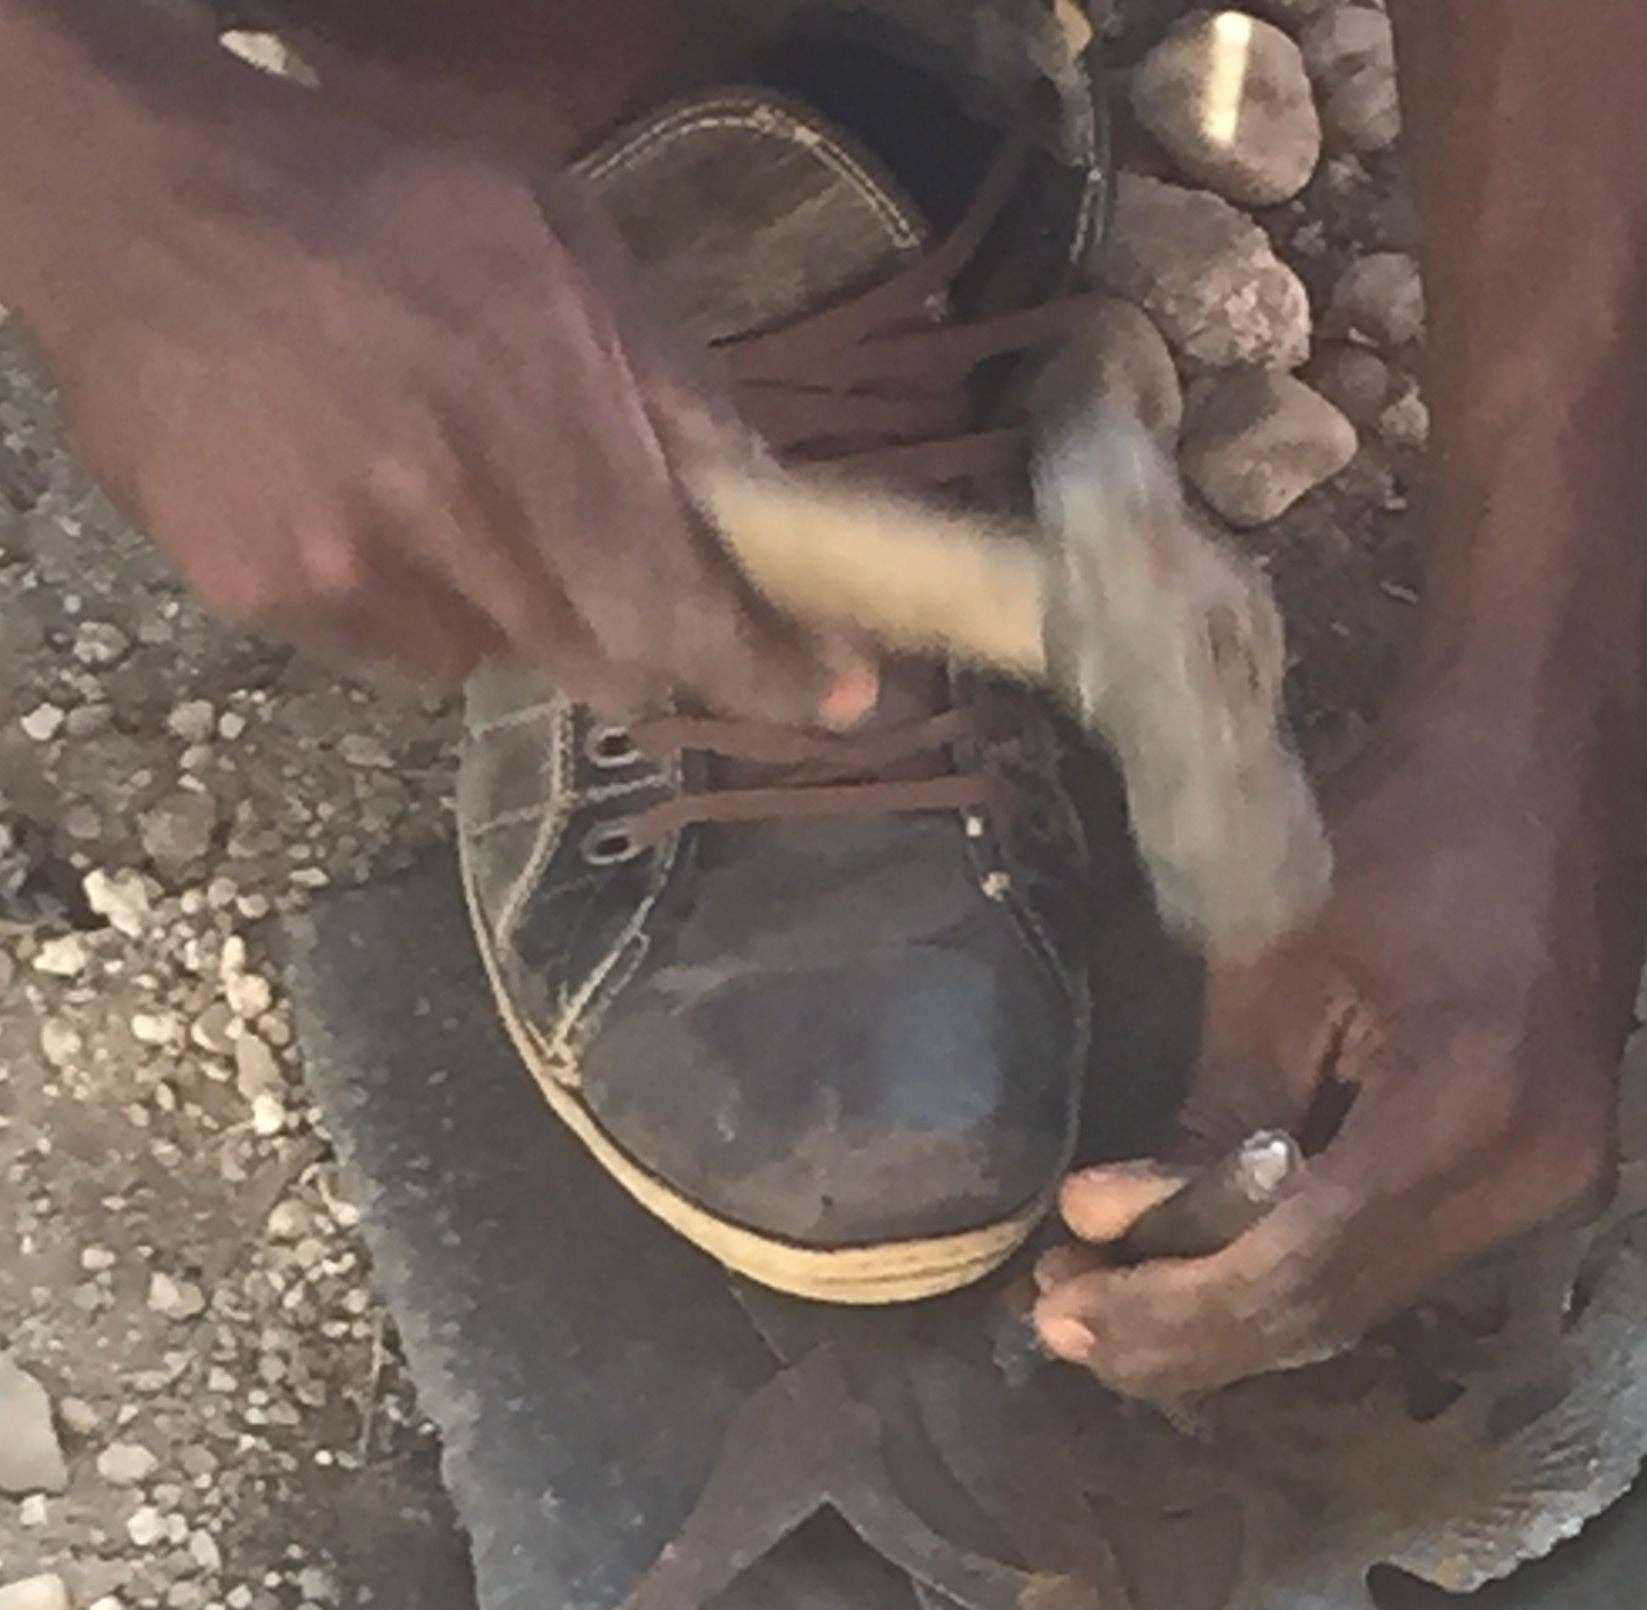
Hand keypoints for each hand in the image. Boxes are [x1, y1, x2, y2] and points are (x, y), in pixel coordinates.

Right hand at [12, 60, 872, 724]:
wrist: (136, 202)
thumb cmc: (377, 203)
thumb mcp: (563, 251)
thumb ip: (678, 398)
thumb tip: (774, 517)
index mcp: (536, 422)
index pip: (686, 610)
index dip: (773, 673)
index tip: (840, 699)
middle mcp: (447, 522)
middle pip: (606, 667)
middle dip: (645, 635)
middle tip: (634, 569)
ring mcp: (347, 575)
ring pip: (499, 660)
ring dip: (522, 607)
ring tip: (458, 488)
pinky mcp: (266, 600)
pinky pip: (399, 648)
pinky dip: (420, 600)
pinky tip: (372, 500)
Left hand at [1033, 732, 1637, 1401]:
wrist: (1551, 746)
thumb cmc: (1406, 819)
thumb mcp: (1278, 956)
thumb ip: (1210, 1111)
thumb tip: (1113, 1225)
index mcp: (1468, 1109)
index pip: (1297, 1268)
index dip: (1170, 1305)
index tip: (1059, 1308)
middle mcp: (1529, 1174)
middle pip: (1332, 1308)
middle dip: (1188, 1328)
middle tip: (1063, 1321)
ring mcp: (1553, 1178)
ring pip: (1364, 1295)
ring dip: (1234, 1307)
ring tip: (1111, 1298)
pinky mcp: (1543, 1163)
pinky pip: (1399, 1250)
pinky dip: (1297, 1264)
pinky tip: (1208, 1258)